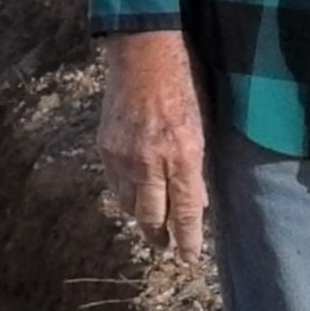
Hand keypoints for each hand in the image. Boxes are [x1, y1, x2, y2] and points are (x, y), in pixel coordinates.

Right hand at [95, 28, 207, 262]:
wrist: (143, 52)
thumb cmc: (185, 81)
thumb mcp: (204, 124)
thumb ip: (198, 164)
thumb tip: (198, 200)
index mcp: (182, 155)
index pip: (184, 213)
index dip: (186, 241)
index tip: (188, 258)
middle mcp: (150, 162)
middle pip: (150, 217)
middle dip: (159, 237)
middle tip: (166, 247)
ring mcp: (123, 156)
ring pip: (128, 204)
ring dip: (141, 216)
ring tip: (151, 223)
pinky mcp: (105, 147)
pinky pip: (114, 184)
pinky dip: (125, 193)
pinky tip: (134, 192)